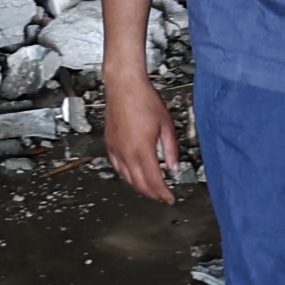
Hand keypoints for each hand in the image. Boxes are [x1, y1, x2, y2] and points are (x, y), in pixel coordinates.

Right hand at [103, 68, 181, 203]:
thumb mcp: (166, 125)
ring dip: (139, 186)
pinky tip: (132, 174)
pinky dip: (126, 175)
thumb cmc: (144, 100)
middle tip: (162, 196)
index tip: (170, 199)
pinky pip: (117, 166)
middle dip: (152, 193)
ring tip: (150, 188)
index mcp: (142, 150)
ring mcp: (116, 148)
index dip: (163, 193)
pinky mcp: (110, 143)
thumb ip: (171, 149)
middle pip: (139, 183)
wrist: (124, 85)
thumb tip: (174, 167)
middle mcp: (127, 152)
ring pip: (127, 177)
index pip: (154, 181)